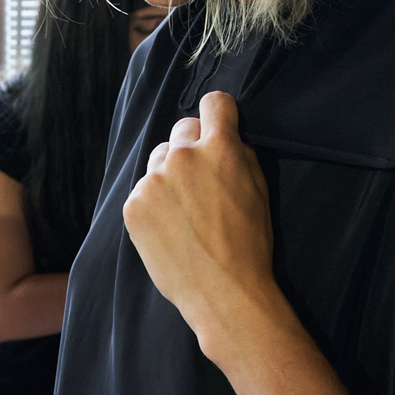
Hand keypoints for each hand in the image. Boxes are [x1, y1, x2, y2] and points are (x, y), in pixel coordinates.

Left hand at [122, 92, 278, 347]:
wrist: (223, 292)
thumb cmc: (249, 244)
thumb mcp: (260, 190)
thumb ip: (242, 154)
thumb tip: (228, 138)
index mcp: (220, 148)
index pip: (214, 102)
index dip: (219, 114)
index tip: (218, 126)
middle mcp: (183, 156)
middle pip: (183, 129)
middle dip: (194, 148)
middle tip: (202, 182)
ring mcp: (154, 180)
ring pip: (160, 160)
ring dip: (170, 174)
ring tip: (185, 210)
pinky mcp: (134, 205)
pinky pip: (143, 190)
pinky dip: (154, 203)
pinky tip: (170, 227)